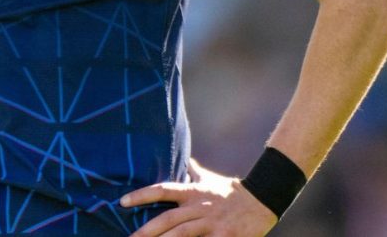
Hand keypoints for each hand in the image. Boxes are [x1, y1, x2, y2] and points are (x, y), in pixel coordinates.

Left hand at [121, 160, 276, 236]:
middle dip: (148, 230)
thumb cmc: (232, 192)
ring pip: (184, 235)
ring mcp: (213, 224)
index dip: (142, 195)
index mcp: (194, 192)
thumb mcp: (210, 179)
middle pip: (169, 219)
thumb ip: (194, 171)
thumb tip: (183, 157)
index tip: (122, 202)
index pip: (163, 190)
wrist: (264, 200)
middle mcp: (200, 207)